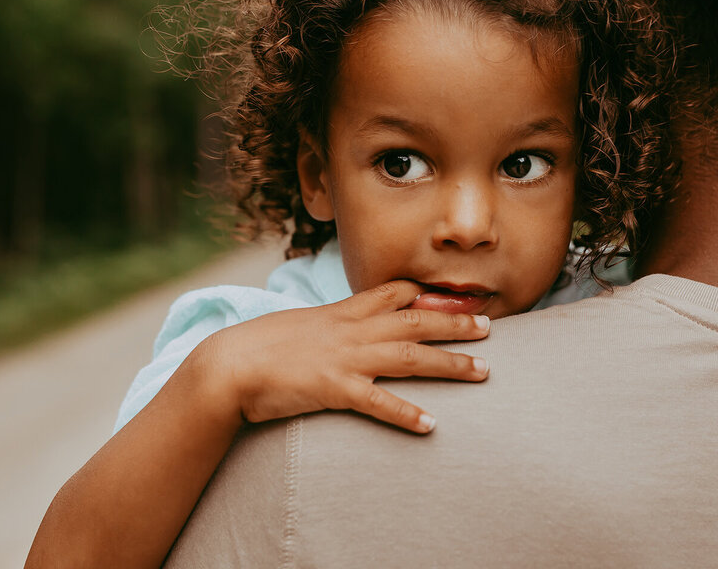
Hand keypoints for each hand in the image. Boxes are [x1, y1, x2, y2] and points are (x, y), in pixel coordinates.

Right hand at [199, 280, 490, 434]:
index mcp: (344, 312)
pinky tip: (430, 425)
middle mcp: (352, 330)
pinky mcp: (333, 388)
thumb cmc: (260, 346)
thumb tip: (350, 330)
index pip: (395, 292)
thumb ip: (334, 325)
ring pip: (410, 356)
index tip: (459, 297)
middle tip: (489, 328)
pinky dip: (405, 412)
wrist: (228, 364)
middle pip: (416, 320)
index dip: (430, 294)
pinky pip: (378, 401)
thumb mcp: (304, 324)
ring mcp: (345, 358)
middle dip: (456, 323)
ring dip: (450, 364)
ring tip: (483, 372)